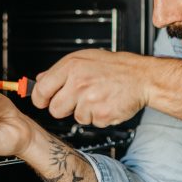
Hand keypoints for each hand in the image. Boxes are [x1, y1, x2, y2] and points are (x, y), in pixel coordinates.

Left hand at [31, 49, 149, 126]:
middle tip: (77, 100)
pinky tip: (106, 103)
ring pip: (75, 117)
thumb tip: (40, 78)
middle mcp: (79, 82)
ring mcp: (90, 100)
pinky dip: (99, 117)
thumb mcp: (84, 59)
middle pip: (55, 109)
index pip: (41, 89)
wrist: (142, 77)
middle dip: (63, 108)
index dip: (40, 98)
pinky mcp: (101, 114)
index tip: (43, 101)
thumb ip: (61, 70)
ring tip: (98, 98)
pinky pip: (92, 122)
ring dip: (85, 112)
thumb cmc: (115, 67)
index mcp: (71, 66)